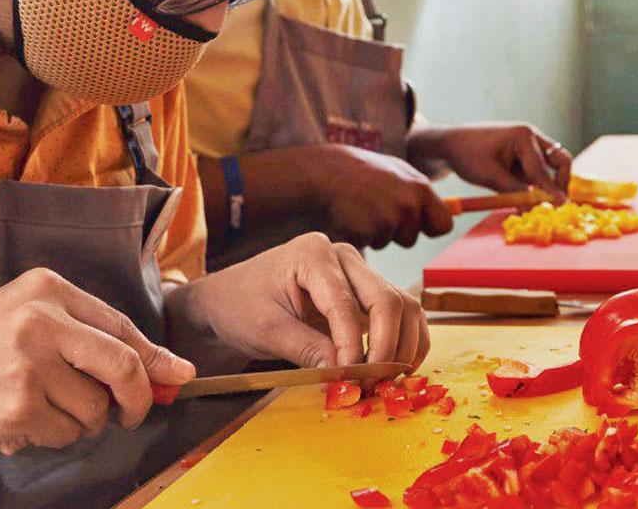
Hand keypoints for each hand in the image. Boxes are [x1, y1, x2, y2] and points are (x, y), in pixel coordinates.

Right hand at [0, 269, 194, 468]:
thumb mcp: (22, 323)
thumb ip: (87, 339)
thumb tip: (164, 370)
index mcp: (45, 289)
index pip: (121, 325)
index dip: (156, 356)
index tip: (179, 374)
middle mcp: (40, 320)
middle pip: (123, 365)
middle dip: (138, 398)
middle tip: (132, 414)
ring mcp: (29, 364)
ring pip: (96, 408)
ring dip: (81, 422)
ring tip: (41, 409)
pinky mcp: (18, 406)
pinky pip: (67, 433)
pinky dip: (53, 437)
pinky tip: (20, 422)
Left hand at [165, 234, 428, 376]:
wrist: (229, 298)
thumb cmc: (240, 306)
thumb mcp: (266, 330)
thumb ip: (307, 349)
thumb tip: (345, 374)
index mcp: (313, 255)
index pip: (345, 303)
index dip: (352, 344)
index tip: (351, 377)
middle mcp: (344, 257)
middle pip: (386, 298)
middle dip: (386, 345)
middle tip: (375, 382)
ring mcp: (359, 272)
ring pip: (402, 304)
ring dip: (404, 344)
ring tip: (389, 378)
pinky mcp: (366, 291)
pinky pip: (400, 311)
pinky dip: (408, 339)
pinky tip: (400, 366)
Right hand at [297, 144, 453, 249]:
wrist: (324, 171)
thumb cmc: (360, 171)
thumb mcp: (396, 171)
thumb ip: (419, 192)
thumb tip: (447, 211)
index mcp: (420, 187)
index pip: (444, 224)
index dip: (429, 228)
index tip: (415, 225)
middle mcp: (409, 203)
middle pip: (411, 238)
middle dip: (396, 233)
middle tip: (375, 211)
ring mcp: (389, 217)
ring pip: (388, 242)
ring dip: (375, 233)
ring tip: (361, 209)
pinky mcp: (370, 230)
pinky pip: (369, 244)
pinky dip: (359, 235)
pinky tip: (350, 215)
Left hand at [406, 123, 571, 198]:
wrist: (449, 145)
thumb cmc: (467, 156)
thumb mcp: (492, 177)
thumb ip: (518, 192)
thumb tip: (542, 206)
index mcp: (524, 136)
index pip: (542, 170)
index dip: (550, 192)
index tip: (560, 208)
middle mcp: (532, 137)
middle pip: (560, 161)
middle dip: (560, 182)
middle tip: (555, 203)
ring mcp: (529, 144)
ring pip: (549, 169)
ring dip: (543, 185)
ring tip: (527, 201)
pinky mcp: (523, 154)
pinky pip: (536, 171)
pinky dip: (532, 184)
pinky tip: (518, 195)